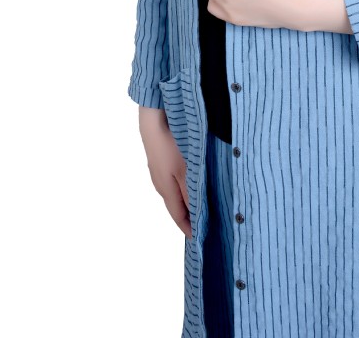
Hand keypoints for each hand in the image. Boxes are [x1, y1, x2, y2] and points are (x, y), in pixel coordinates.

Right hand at [138, 107, 191, 238]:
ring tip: (201, 204)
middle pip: (176, 205)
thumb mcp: (185, 170)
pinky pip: (172, 180)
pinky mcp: (160, 160)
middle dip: (189, 215)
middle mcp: (160, 183)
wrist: (153, 120)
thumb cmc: (170, 145)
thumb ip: (191, 192)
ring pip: (174, 192)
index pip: (178, 216)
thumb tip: (195, 214)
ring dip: (186, 200)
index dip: (188, 228)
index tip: (199, 239)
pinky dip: (182, 186)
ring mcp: (158, 171)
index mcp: (165, 189)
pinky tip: (191, 180)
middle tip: (204, 223)